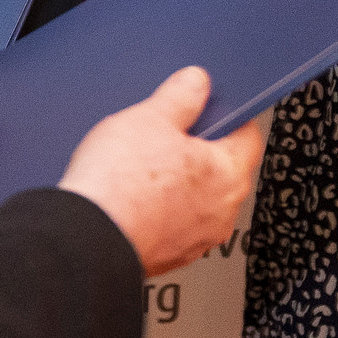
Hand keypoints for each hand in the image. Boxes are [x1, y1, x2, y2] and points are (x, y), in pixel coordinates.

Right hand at [57, 67, 264, 276]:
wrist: (89, 236)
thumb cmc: (121, 183)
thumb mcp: (149, 118)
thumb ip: (180, 96)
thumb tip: (196, 82)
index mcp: (228, 173)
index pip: (248, 136)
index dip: (228, 116)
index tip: (210, 109)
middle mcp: (223, 211)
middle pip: (223, 169)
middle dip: (199, 150)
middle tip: (165, 135)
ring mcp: (199, 239)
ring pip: (199, 200)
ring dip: (180, 184)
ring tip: (142, 168)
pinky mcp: (173, 255)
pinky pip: (177, 224)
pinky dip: (162, 210)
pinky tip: (134, 197)